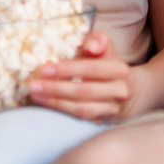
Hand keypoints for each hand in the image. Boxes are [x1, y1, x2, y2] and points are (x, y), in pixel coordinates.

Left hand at [28, 32, 142, 120]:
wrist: (130, 90)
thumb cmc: (109, 64)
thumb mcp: (106, 48)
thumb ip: (98, 40)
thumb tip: (89, 46)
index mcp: (118, 69)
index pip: (91, 69)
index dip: (68, 70)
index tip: (45, 69)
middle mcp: (118, 91)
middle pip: (83, 92)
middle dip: (55, 89)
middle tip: (33, 85)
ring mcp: (111, 110)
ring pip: (81, 109)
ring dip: (55, 103)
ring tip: (35, 95)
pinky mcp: (103, 123)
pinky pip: (81, 120)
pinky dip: (62, 112)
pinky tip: (47, 104)